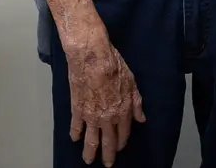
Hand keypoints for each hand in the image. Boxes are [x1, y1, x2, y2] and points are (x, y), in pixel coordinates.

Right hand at [63, 27, 144, 165]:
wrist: (93, 58)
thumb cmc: (114, 66)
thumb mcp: (132, 83)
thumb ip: (136, 103)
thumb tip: (141, 118)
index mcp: (123, 112)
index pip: (123, 133)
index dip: (122, 142)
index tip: (120, 147)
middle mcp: (107, 118)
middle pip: (108, 142)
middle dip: (108, 155)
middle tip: (107, 164)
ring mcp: (91, 116)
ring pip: (91, 140)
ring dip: (90, 153)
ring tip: (88, 161)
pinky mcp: (77, 110)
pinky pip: (76, 127)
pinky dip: (75, 134)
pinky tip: (75, 139)